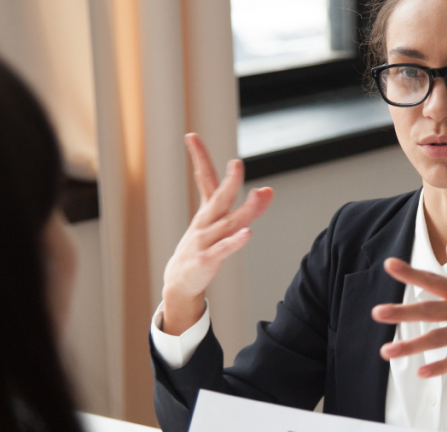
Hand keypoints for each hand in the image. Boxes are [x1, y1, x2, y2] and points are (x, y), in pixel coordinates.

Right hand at [161, 133, 273, 334]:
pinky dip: (235, 241)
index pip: (203, 179)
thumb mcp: (218, 225)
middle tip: (237, 163)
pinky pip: (223, 249)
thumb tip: (267, 190)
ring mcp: (205, 241)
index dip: (198, 157)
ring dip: (245, 209)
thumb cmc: (201, 248)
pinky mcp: (207, 260)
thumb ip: (244, 208)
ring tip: (260, 194)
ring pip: (227, 223)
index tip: (190, 136)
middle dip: (230, 181)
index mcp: (206, 212)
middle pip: (219, 198)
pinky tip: (248, 233)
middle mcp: (205, 223)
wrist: (179, 281)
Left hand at [371, 241, 446, 400]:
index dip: (411, 273)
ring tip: (387, 351)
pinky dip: (441, 366)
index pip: (435, 279)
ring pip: (440, 337)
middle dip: (402, 311)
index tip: (389, 265)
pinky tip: (422, 372)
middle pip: (431, 309)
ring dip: (412, 345)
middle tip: (377, 312)